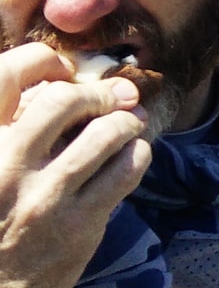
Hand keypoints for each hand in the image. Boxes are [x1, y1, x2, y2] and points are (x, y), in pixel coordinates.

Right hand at [0, 45, 149, 287]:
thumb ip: (10, 130)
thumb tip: (62, 81)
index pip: (5, 76)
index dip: (41, 62)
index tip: (64, 70)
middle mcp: (3, 169)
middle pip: (63, 99)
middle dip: (94, 92)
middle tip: (110, 97)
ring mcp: (44, 199)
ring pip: (105, 133)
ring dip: (124, 122)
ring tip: (127, 124)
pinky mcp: (79, 225)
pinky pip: (126, 170)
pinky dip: (137, 153)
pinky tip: (132, 154)